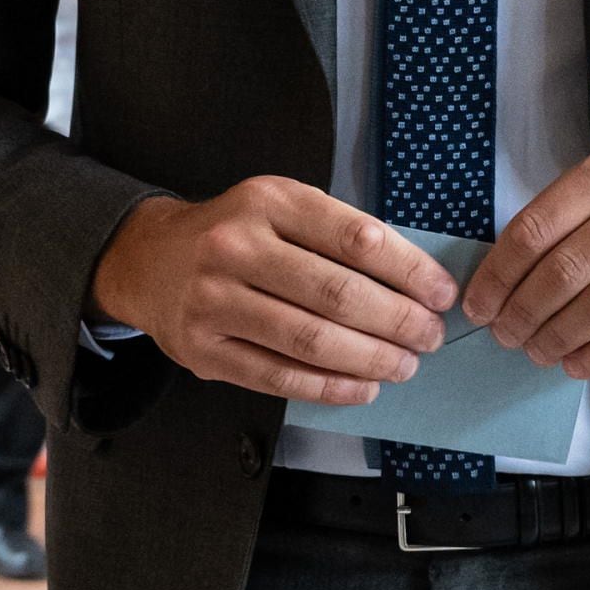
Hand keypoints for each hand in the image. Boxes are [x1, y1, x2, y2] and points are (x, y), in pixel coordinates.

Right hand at [92, 177, 451, 406]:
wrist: (149, 261)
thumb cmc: (236, 234)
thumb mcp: (280, 208)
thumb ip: (337, 235)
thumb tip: (416, 282)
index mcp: (267, 201)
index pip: (355, 238)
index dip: (409, 271)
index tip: (441, 294)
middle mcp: (235, 247)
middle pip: (337, 294)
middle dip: (398, 322)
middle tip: (430, 337)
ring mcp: (213, 301)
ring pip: (310, 341)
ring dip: (371, 359)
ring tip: (404, 365)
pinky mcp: (203, 351)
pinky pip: (280, 376)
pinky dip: (330, 387)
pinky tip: (363, 387)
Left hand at [464, 142, 589, 381]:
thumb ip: (572, 214)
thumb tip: (505, 276)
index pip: (540, 225)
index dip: (501, 272)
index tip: (480, 303)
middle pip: (568, 270)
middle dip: (524, 312)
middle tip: (505, 335)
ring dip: (559, 337)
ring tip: (537, 352)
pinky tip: (577, 363)